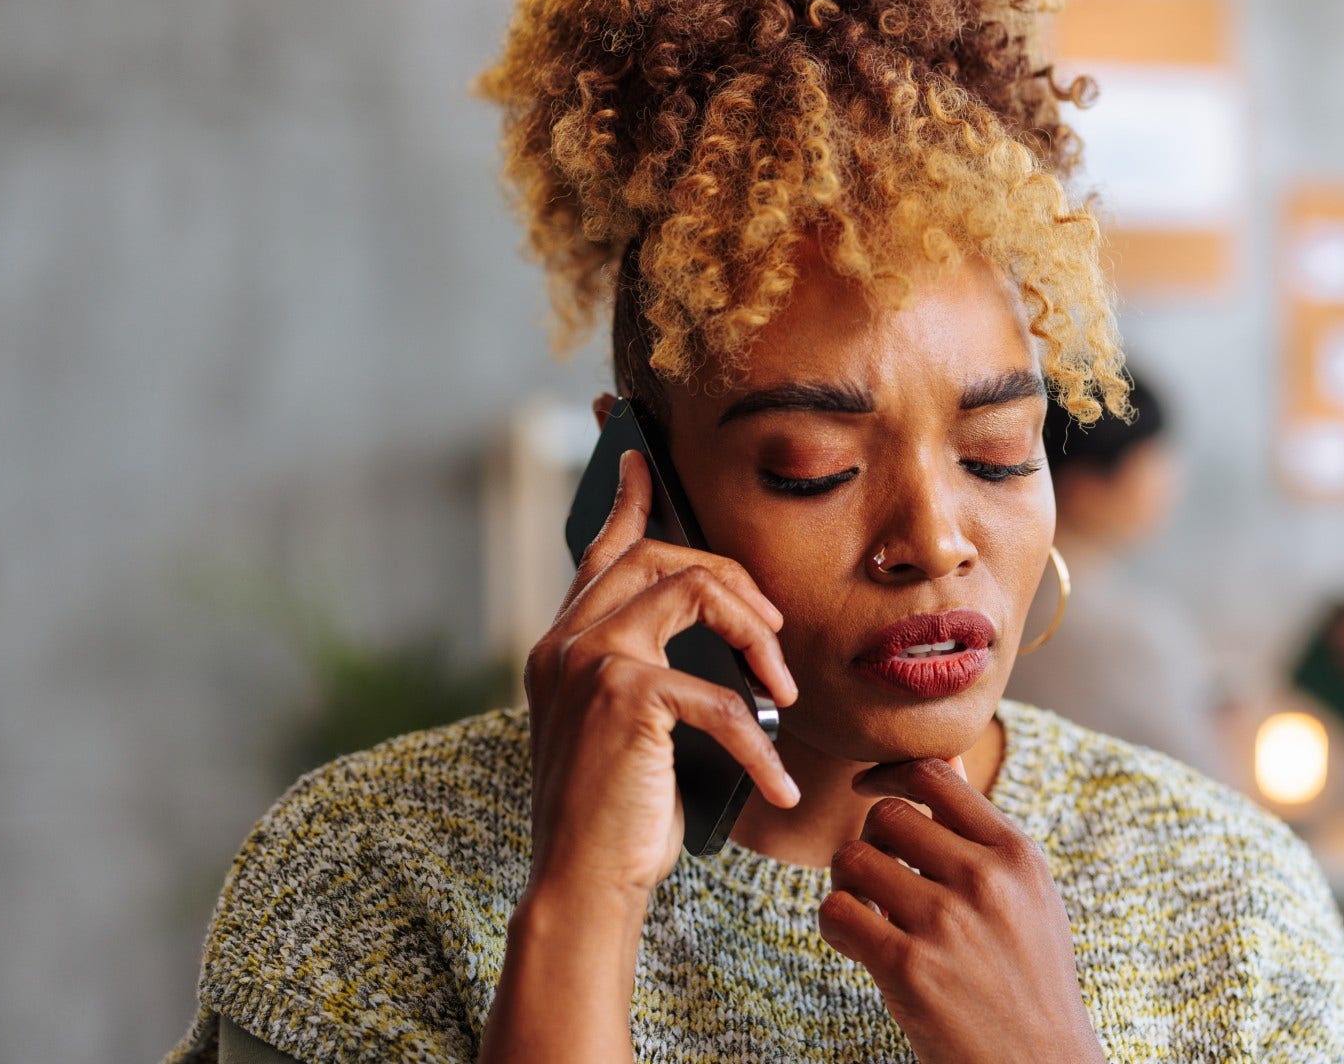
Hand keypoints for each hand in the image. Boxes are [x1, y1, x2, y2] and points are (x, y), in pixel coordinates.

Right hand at [521, 448, 800, 902]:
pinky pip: (721, 697)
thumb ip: (645, 670)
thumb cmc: (616, 813)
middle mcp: (565, 641)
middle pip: (661, 555)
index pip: (598, 551)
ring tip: (782, 692)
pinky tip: (778, 788)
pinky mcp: (625, 698)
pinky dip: (760, 749)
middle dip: (734, 582)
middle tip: (772, 631)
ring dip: (757, 638)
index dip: (626, 498)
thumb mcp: (626, 729)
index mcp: (562, 643)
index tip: (643, 458)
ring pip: (693, 590)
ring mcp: (589, 663)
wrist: (582, 885)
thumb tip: (709, 629)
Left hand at [817, 759, 1105, 1063]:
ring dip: (848, 884)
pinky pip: (836, 912)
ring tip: (870, 912)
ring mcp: (944, 922)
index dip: (892, 776)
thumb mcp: (1029, 898)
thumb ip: (985, 835)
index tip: (872, 791)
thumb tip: (943, 760)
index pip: (936, 777)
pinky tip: (858, 943)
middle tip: (878, 878)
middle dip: (871, 842)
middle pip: (887, 817)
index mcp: (1017, 855)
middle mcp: (984, 880)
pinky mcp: (906, 967)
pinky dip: (836, 925)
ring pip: (852, 859)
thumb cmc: (1029, 980)